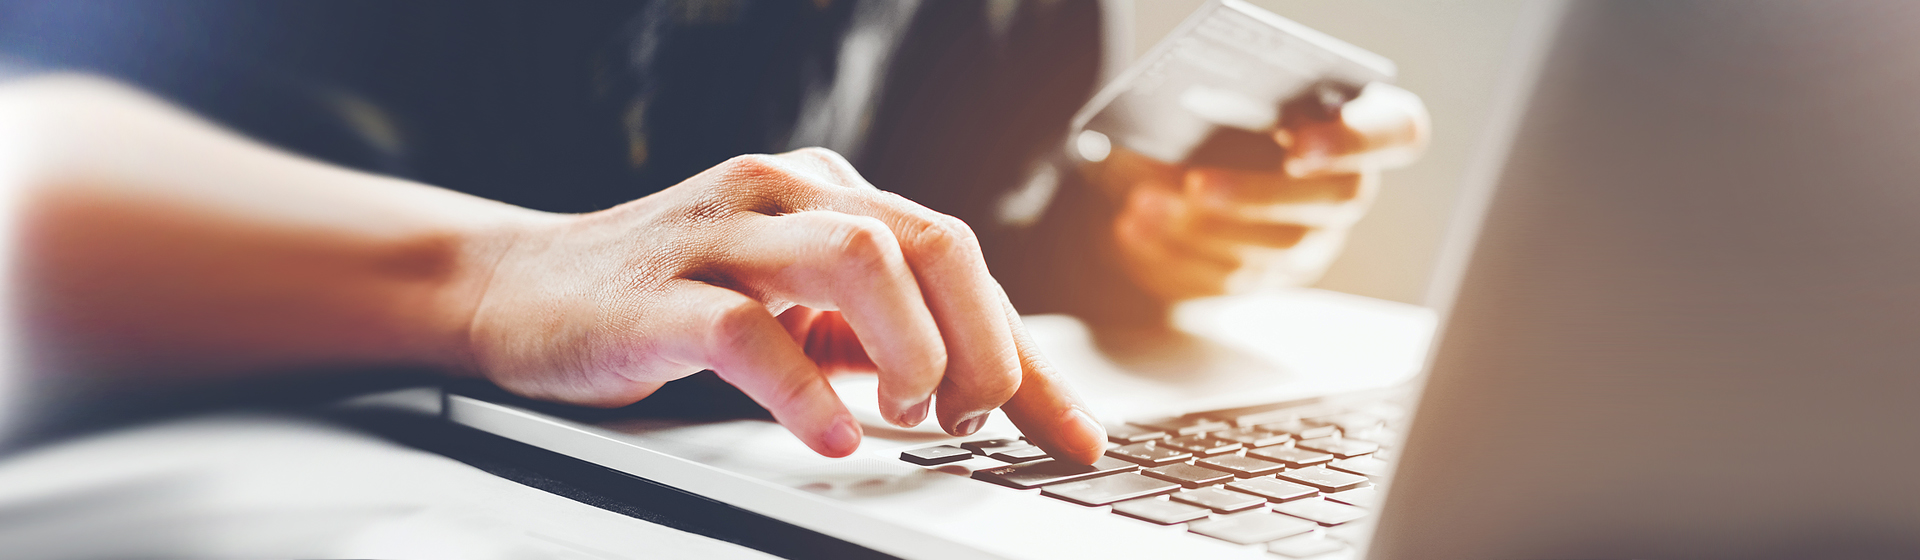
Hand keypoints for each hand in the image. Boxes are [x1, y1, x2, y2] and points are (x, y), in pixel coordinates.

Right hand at [463, 148, 1107, 460]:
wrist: (516, 289)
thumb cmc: (667, 302)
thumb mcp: (794, 314)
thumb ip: (878, 341)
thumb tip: (987, 396)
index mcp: (831, 195)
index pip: (961, 263)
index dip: (1030, 357)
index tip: (1078, 438)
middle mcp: (787, 195)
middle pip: (932, 242)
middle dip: (982, 343)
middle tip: (973, 419)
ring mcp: (722, 237)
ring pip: (859, 258)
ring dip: (911, 348)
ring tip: (910, 414)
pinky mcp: (659, 294)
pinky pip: (750, 334)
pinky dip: (806, 393)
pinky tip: (832, 438)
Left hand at [1097, 83, 1429, 301]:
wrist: (1181, 170)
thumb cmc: (1219, 113)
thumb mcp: (1225, 96)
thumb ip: (1231, 102)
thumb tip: (1188, 129)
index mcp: (1361, 123)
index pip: (1397, 131)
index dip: (1355, 140)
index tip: (1298, 142)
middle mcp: (1349, 188)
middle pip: (1335, 200)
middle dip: (1259, 194)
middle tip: (1196, 184)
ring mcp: (1315, 241)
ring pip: (1277, 249)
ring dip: (1203, 227)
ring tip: (1144, 202)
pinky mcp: (1267, 277)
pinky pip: (1230, 277)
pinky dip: (1175, 251)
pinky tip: (1133, 227)